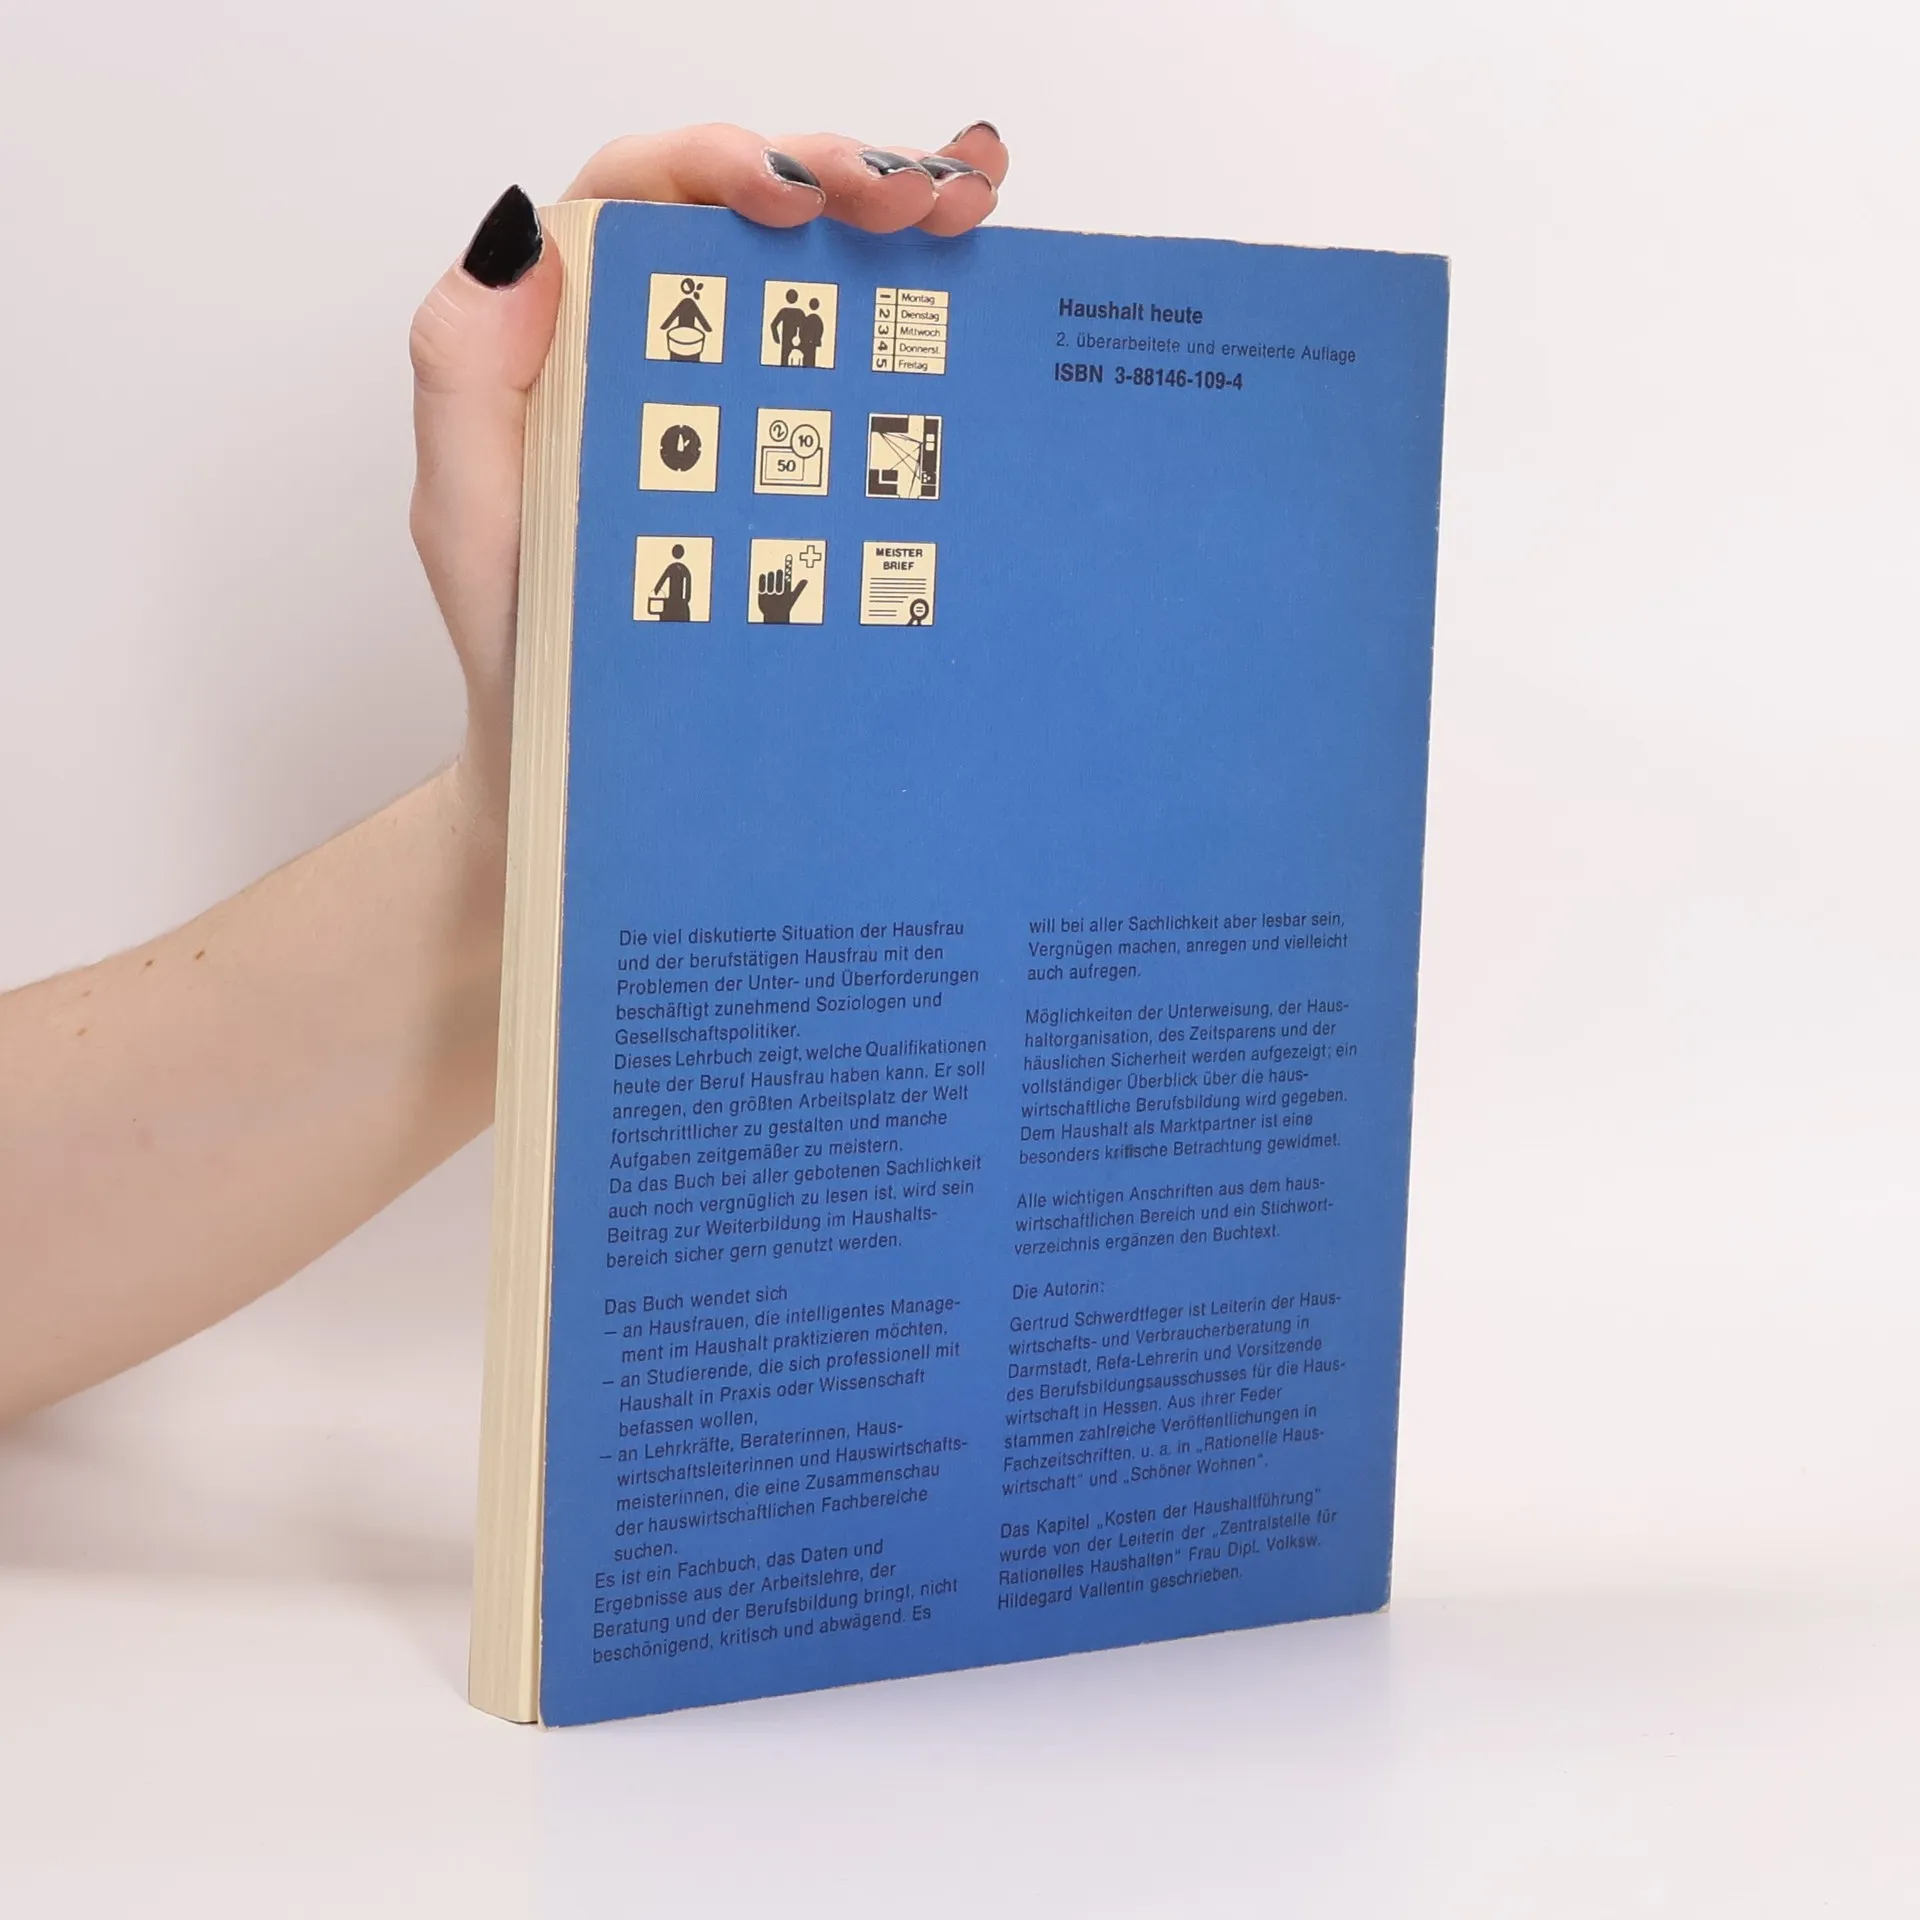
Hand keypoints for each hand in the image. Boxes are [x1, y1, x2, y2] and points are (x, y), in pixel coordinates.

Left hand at [406, 122, 1008, 825]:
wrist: (593, 768)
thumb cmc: (525, 646)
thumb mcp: (470, 518)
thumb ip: (466, 379)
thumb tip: (524, 244)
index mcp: (579, 335)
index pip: (643, 202)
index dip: (717, 168)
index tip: (788, 195)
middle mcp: (670, 352)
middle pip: (755, 218)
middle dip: (839, 179)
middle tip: (910, 197)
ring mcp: (753, 408)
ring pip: (826, 275)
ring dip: (901, 219)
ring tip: (966, 208)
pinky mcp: (816, 471)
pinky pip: (874, 374)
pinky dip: (933, 310)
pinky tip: (985, 271)